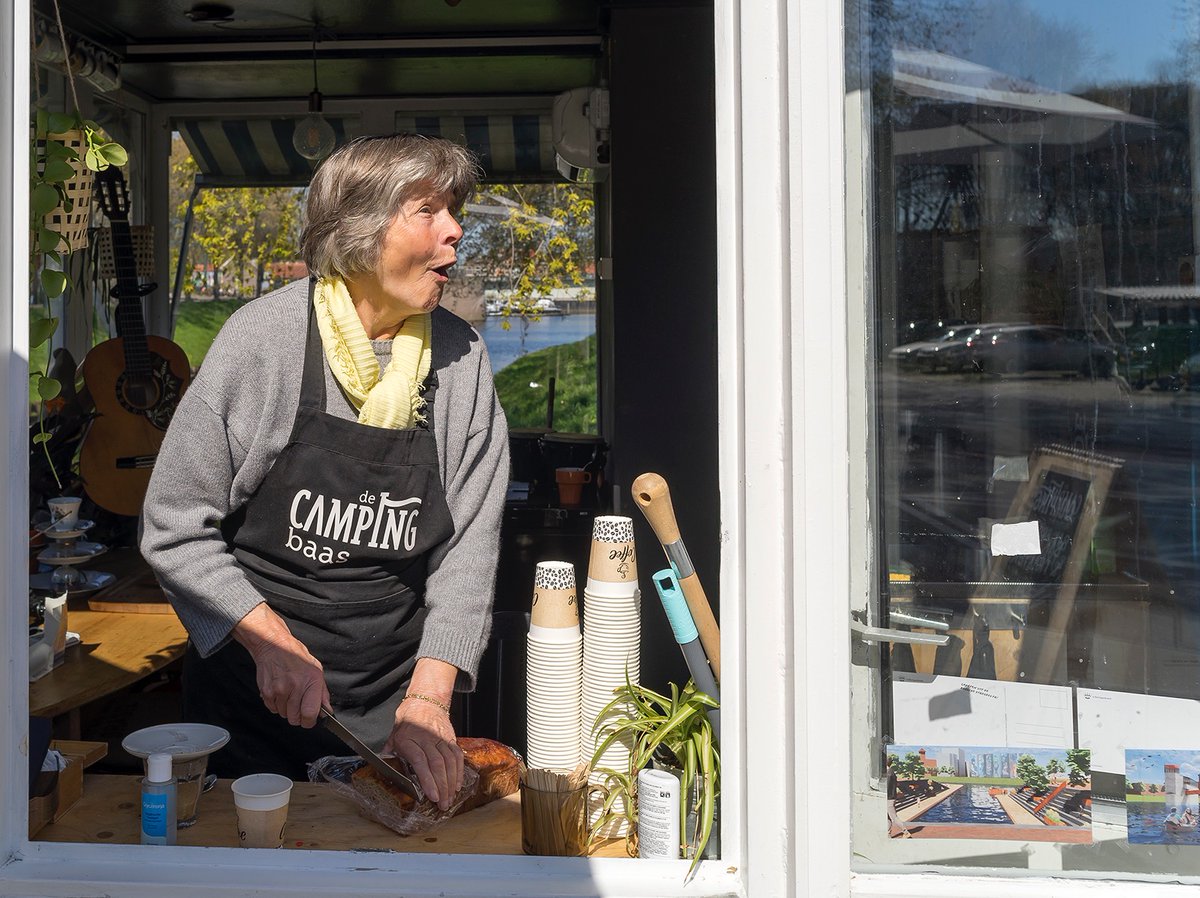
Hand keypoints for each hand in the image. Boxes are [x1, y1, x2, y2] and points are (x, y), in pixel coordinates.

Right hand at [233, 603, 329, 727]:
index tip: (310, 719)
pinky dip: (276, 705)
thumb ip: (322, 693)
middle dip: (298, 716)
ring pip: (284, 715)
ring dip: (287, 709)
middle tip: (299, 705)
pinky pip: (273, 709)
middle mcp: (295, 687)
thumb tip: (327, 711)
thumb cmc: (296, 656)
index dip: (310, 721)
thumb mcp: (316, 670)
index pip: (310, 714)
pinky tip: (280, 692)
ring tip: (289, 693)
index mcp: (311, 681)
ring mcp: (279, 690)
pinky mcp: (267, 692)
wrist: (274, 645)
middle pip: (295, 719)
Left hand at [385, 696, 462, 810]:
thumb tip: (381, 768)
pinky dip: (459, 771)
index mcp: (409, 739)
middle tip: (443, 805)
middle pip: (437, 765)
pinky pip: (457, 756)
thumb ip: (389, 753)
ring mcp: (441, 738)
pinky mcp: (451, 738)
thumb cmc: (407, 722)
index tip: (432, 796)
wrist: (425, 702)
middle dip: (442, 787)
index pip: (420, 762)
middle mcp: (427, 739)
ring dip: (451, 782)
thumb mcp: (393, 736)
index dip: (427, 780)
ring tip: (450, 799)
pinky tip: (458, 785)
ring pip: (449, 762)